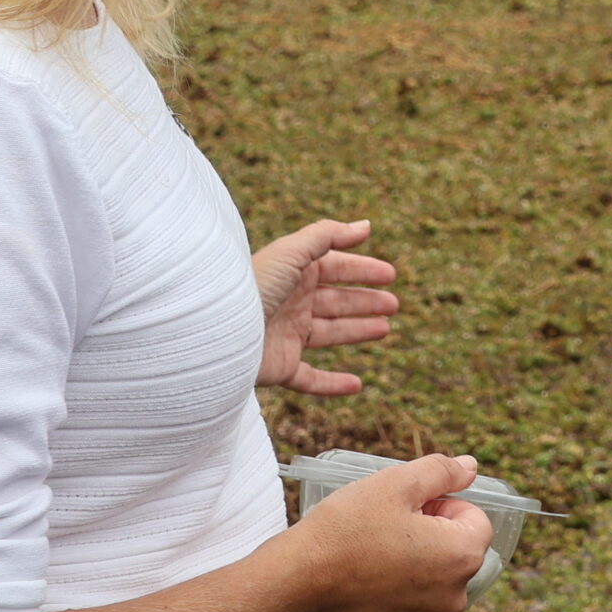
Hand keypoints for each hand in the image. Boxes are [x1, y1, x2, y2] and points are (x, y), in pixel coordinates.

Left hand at [253, 218, 398, 394]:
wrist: (218, 331)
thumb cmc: (252, 286)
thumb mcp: (292, 252)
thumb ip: (328, 236)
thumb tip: (365, 226)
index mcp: (293, 274)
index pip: (335, 268)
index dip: (362, 270)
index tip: (390, 275)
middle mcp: (291, 303)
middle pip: (336, 301)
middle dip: (365, 301)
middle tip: (394, 304)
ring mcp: (286, 336)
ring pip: (330, 334)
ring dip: (358, 331)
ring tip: (385, 328)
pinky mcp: (281, 367)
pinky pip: (312, 379)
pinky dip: (334, 384)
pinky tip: (357, 385)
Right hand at [293, 454, 492, 611]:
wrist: (297, 582)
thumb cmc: (347, 529)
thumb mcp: (396, 483)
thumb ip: (441, 471)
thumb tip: (470, 467)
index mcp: (461, 556)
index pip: (475, 520)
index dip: (443, 505)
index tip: (410, 507)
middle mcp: (453, 598)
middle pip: (456, 553)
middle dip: (431, 536)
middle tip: (389, 526)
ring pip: (433, 582)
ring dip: (415, 566)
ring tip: (375, 553)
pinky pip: (411, 609)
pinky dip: (397, 594)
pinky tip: (368, 580)